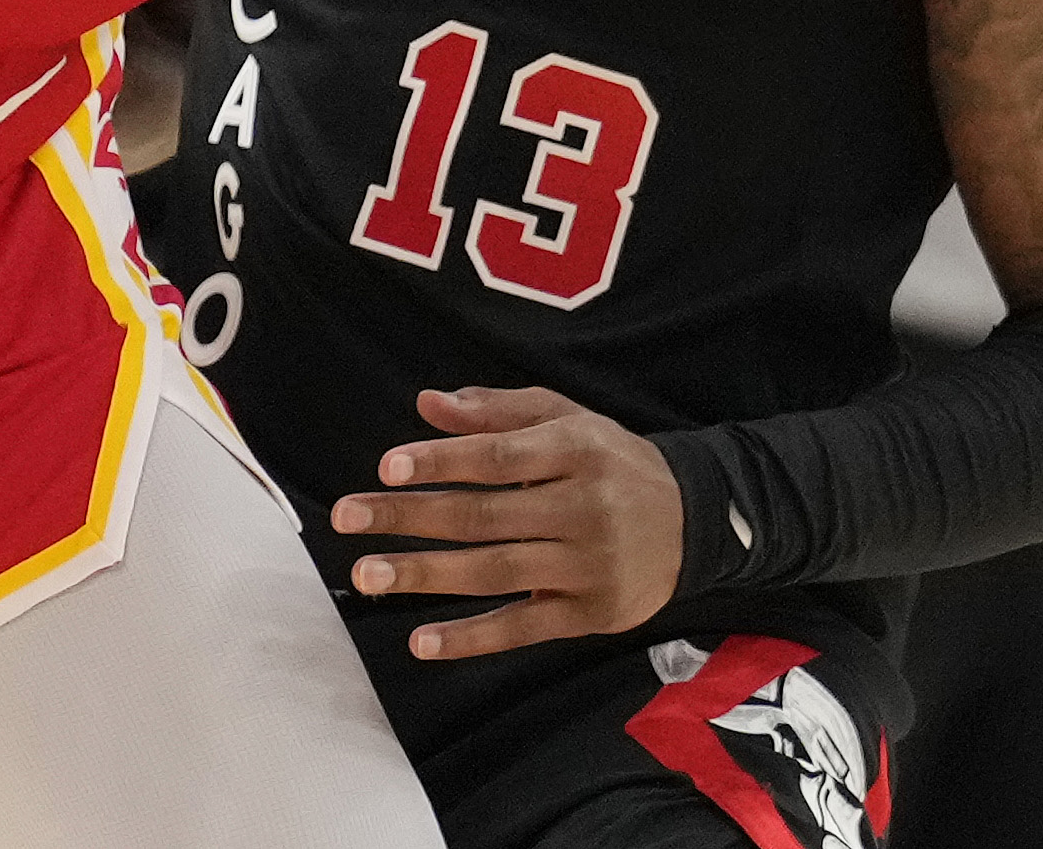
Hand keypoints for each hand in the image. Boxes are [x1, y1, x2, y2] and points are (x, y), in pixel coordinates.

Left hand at [329, 386, 683, 660]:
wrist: (696, 522)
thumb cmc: (611, 463)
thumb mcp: (566, 420)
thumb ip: (496, 409)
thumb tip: (427, 403)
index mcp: (577, 450)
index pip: (499, 456)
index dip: (443, 460)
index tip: (387, 465)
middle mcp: (583, 507)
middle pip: (486, 514)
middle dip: (411, 516)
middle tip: (347, 517)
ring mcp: (587, 566)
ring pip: (496, 571)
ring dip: (427, 575)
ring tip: (368, 573)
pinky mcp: (589, 615)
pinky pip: (522, 628)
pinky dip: (471, 638)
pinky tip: (421, 640)